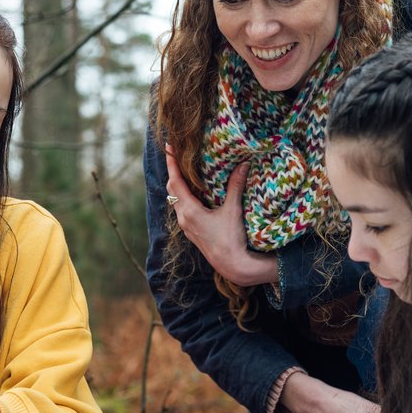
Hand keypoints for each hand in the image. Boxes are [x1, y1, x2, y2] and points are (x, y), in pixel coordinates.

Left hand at [165, 145, 275, 285]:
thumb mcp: (233, 210)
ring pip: (175, 200)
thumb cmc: (232, 239)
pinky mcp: (192, 231)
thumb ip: (236, 186)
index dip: (171, 163)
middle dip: (173, 171)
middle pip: (172, 190)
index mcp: (190, 211)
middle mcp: (183, 218)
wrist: (232, 265)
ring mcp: (186, 226)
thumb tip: (243, 164)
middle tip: (175, 155)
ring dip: (177, 185)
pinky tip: (193, 193)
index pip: (175, 182)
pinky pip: (181, 209)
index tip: (168, 147)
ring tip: (183, 171)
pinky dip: (183, 197)